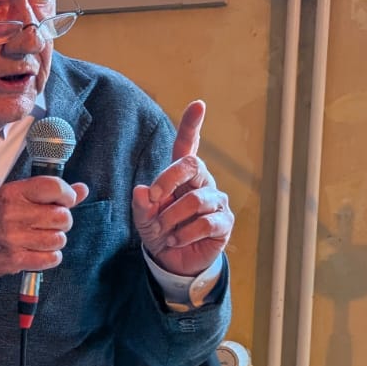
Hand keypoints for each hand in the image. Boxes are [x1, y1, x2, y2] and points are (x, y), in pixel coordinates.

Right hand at [0, 175, 89, 277]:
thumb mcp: (16, 197)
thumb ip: (50, 193)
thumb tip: (82, 190)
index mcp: (14, 193)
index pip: (54, 187)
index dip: (67, 195)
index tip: (64, 202)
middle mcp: (14, 213)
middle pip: (62, 217)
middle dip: (63, 222)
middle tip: (50, 224)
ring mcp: (14, 238)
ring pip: (59, 239)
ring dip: (55, 241)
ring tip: (41, 239)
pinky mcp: (15, 259)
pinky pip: (51, 259)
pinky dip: (50, 257)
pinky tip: (39, 252)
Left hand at [132, 100, 233, 275]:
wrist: (173, 261)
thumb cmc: (160, 231)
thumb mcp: (143, 219)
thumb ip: (141, 205)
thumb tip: (142, 190)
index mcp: (182, 176)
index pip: (187, 146)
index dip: (192, 125)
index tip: (198, 105)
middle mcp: (203, 182)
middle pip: (191, 165)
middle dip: (167, 180)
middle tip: (153, 198)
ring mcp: (217, 202)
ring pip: (195, 200)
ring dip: (171, 218)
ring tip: (163, 232)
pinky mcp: (225, 222)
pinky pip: (205, 223)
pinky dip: (184, 234)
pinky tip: (176, 240)